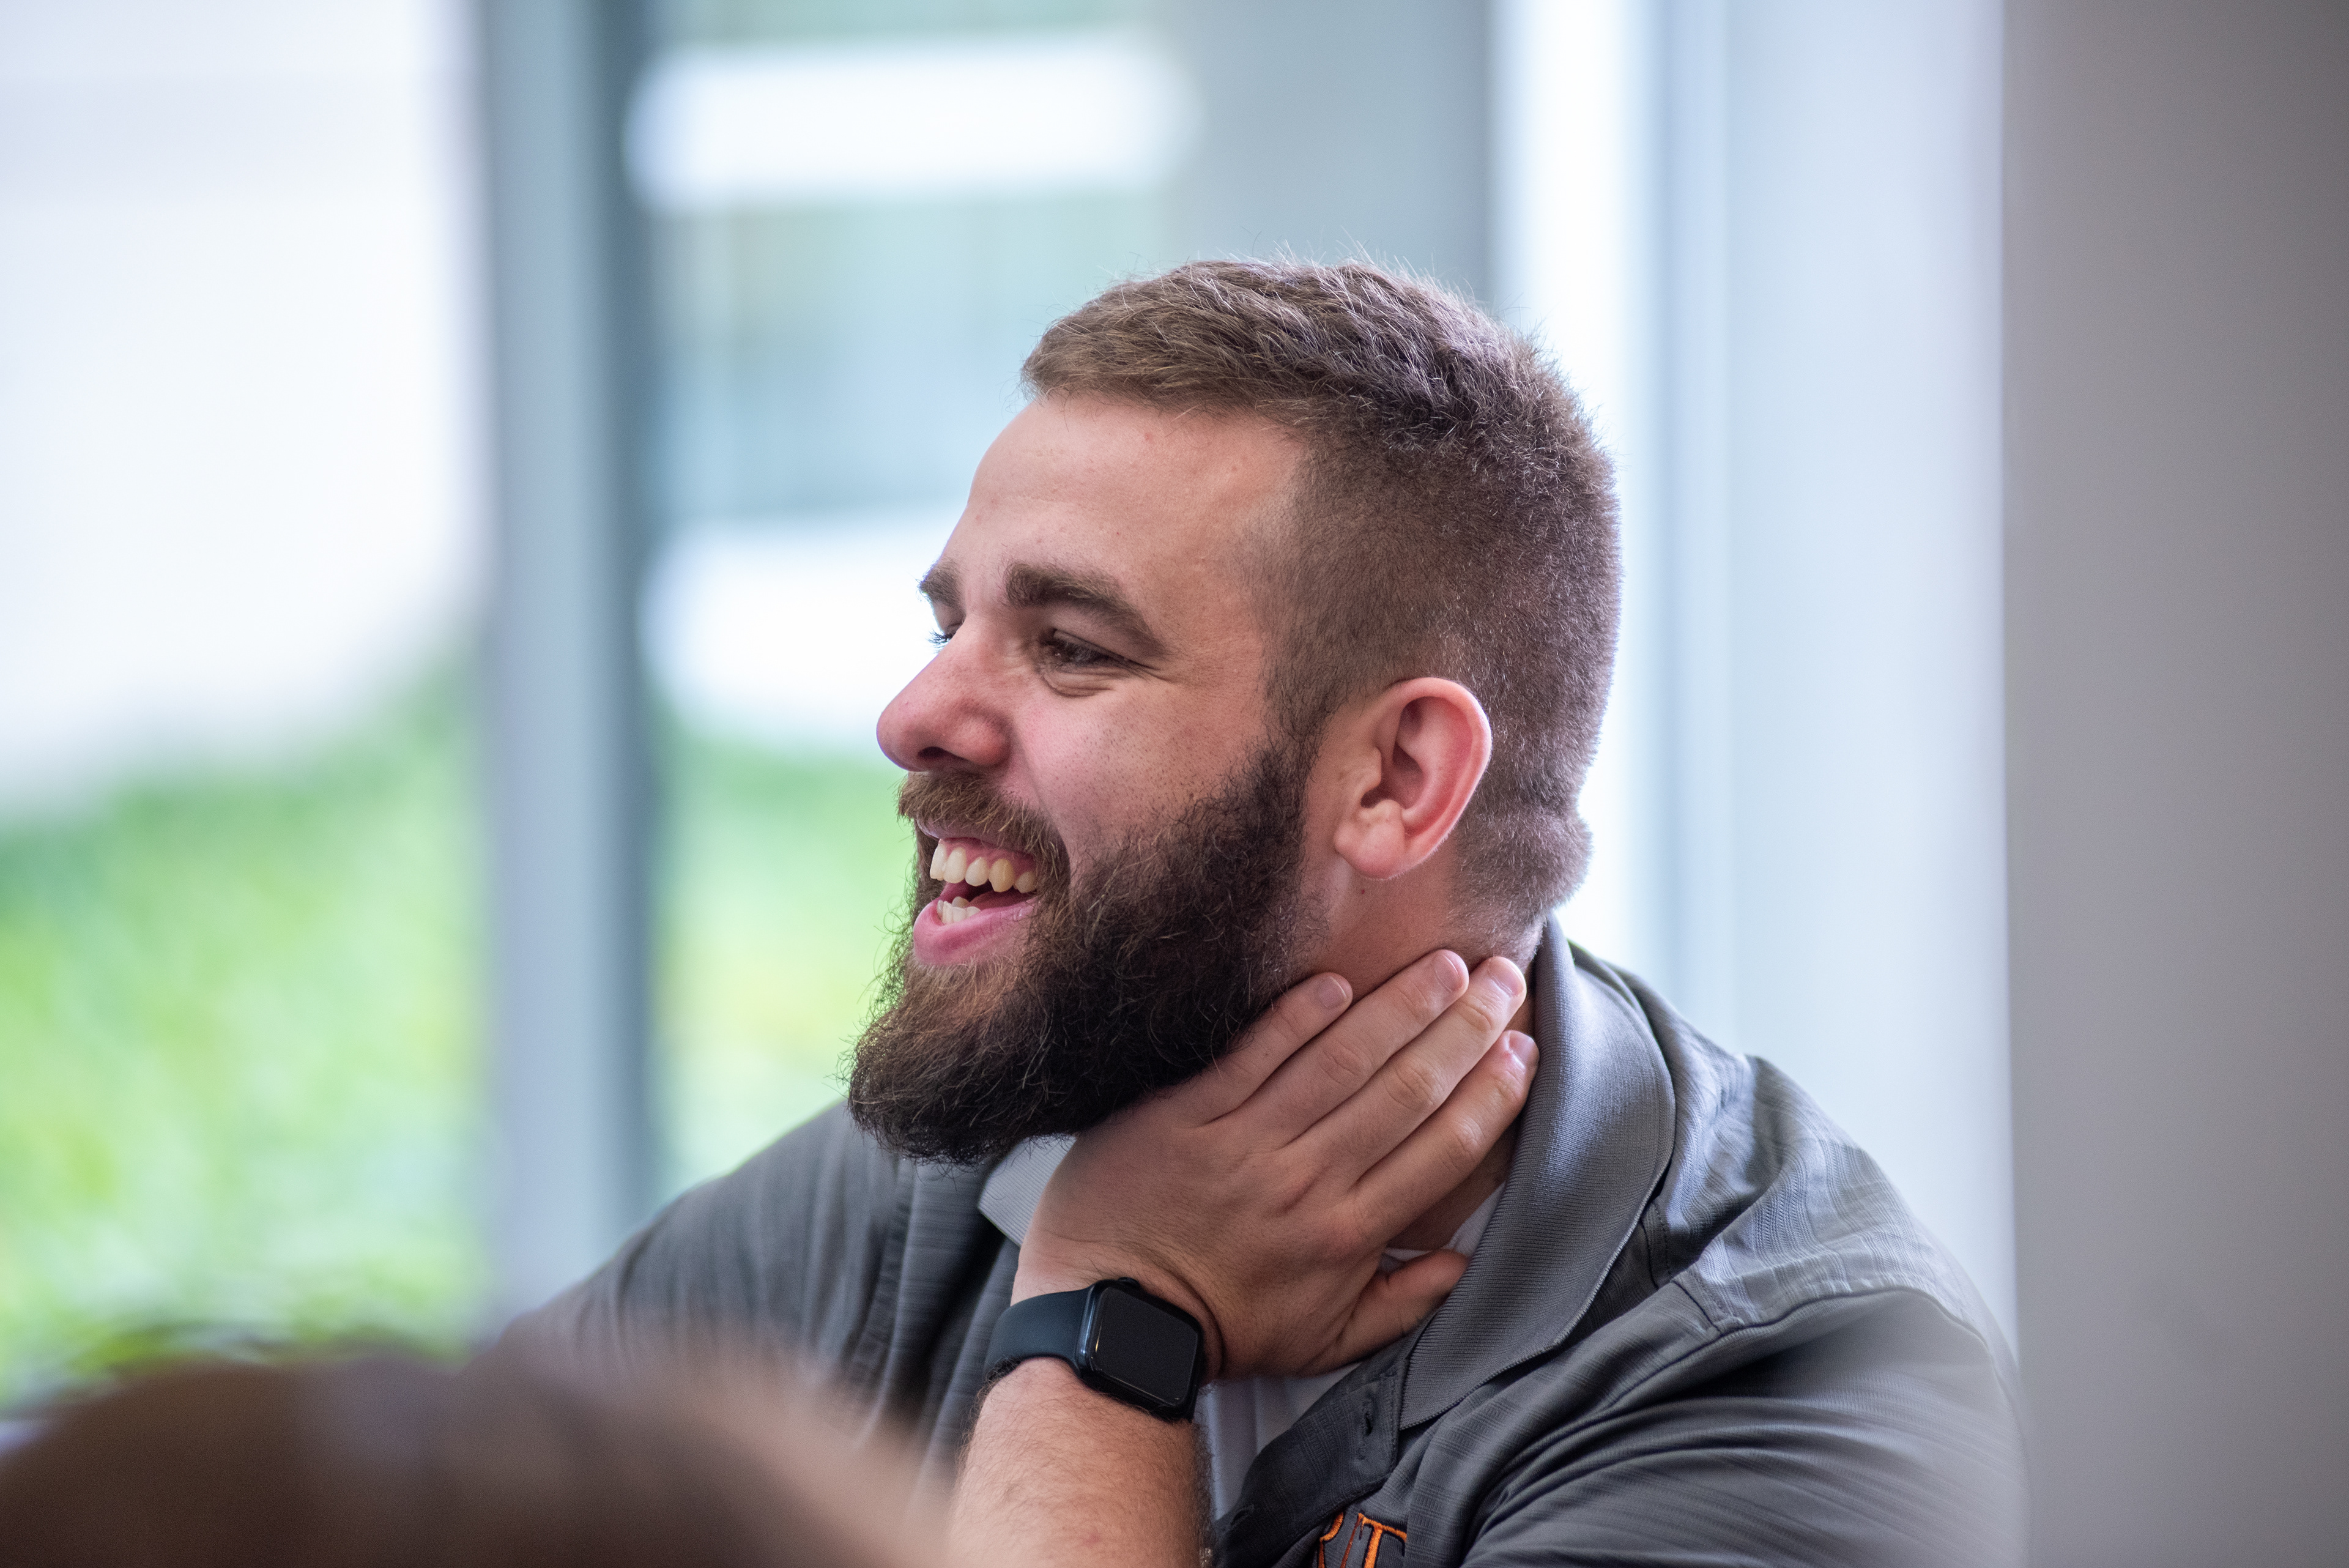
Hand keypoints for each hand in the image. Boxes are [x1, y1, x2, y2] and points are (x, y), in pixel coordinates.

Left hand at [1015, 951, 1535, 1381]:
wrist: (1110, 1325)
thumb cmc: (1220, 1330)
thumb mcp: (1323, 1344)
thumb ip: (1401, 1306)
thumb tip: (1465, 1264)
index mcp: (1350, 1234)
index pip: (1442, 1149)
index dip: (1492, 1093)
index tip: (1525, 1048)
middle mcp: (1308, 1180)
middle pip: (1406, 1090)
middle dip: (1464, 1028)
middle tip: (1503, 977)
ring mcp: (1245, 1142)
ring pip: (1341, 1061)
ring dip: (1399, 1007)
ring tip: (1444, 963)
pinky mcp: (1186, 1115)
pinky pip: (1251, 1054)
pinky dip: (1294, 1016)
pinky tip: (1337, 978)